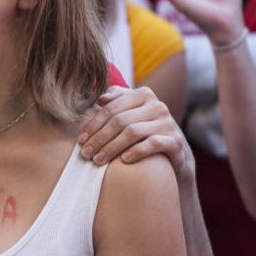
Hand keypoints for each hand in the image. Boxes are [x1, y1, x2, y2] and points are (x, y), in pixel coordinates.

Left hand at [78, 86, 193, 179]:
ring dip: (112, 147)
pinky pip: (153, 143)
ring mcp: (168, 123)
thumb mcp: (132, 113)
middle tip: (86, 154)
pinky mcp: (175, 141)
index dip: (94, 124)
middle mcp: (157, 105)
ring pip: (133, 132)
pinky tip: (124, 160)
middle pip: (120, 120)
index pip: (112, 108)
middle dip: (100, 138)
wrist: (175, 154)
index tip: (80, 140)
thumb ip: (116, 100)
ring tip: (99, 160)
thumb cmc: (145, 132)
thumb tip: (99, 96)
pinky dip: (136, 151)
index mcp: (143, 95)